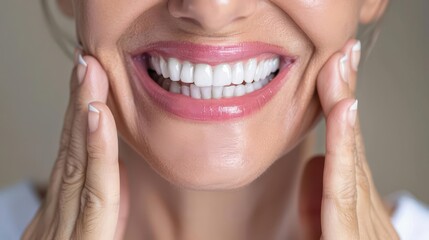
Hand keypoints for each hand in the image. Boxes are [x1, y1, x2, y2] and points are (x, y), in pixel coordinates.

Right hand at [23, 50, 128, 238]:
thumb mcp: (90, 235)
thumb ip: (98, 202)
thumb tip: (110, 167)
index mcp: (62, 210)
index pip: (72, 156)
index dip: (78, 115)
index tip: (88, 80)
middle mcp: (57, 213)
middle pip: (70, 149)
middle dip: (77, 101)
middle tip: (86, 61)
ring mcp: (60, 227)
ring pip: (76, 161)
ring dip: (83, 110)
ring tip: (89, 73)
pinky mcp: (80, 239)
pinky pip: (94, 192)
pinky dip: (96, 151)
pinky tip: (96, 116)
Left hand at [307, 40, 398, 238]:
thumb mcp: (322, 231)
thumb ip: (320, 199)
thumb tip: (317, 162)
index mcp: (353, 207)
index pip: (346, 151)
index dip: (340, 112)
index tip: (337, 75)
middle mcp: (364, 209)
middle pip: (351, 145)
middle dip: (345, 96)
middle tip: (342, 54)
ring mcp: (365, 220)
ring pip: (351, 155)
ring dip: (344, 106)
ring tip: (342, 66)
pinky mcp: (355, 232)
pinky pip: (346, 183)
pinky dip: (347, 145)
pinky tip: (346, 111)